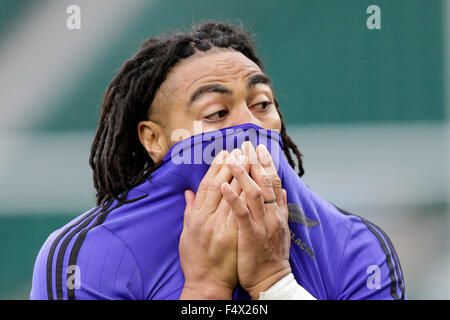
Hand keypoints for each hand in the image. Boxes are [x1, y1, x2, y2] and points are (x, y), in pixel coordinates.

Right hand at [179, 149, 247, 298]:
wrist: (206, 284)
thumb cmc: (195, 259)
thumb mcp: (186, 234)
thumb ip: (189, 211)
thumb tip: (188, 192)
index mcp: (196, 216)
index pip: (207, 185)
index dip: (217, 167)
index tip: (226, 153)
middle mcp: (207, 219)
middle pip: (222, 185)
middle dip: (233, 165)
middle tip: (242, 148)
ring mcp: (221, 228)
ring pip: (234, 195)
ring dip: (244, 175)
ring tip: (252, 158)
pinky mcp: (234, 237)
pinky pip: (244, 212)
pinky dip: (251, 197)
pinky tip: (259, 183)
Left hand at [221, 142, 290, 298]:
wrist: (270, 280)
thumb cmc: (272, 254)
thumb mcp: (281, 229)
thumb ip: (282, 207)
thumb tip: (283, 189)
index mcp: (278, 212)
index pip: (274, 182)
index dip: (266, 164)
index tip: (259, 148)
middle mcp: (273, 215)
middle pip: (265, 182)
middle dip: (255, 161)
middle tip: (246, 144)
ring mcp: (263, 225)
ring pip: (255, 193)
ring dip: (243, 173)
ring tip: (233, 157)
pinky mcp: (250, 235)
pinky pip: (241, 213)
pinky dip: (233, 198)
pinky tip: (224, 185)